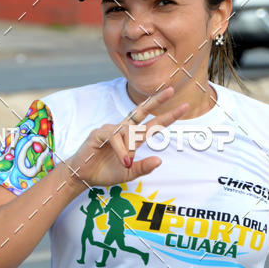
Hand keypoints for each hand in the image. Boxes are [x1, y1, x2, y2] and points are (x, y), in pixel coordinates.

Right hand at [65, 86, 188, 189]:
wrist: (84, 177)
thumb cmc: (105, 172)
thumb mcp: (128, 174)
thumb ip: (143, 168)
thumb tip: (160, 160)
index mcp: (132, 139)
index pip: (152, 124)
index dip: (167, 116)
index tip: (183, 107)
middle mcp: (123, 130)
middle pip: (141, 111)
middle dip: (156, 101)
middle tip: (170, 90)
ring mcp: (111, 130)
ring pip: (128, 132)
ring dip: (129, 149)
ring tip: (126, 163)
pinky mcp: (99, 133)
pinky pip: (115, 136)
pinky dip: (120, 149)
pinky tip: (122, 159)